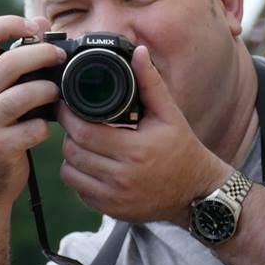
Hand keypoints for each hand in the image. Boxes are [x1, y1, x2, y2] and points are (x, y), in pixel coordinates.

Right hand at [0, 15, 62, 207]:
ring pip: (19, 96)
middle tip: (61, 57)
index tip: (34, 26)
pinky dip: (43, 127)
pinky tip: (46, 130)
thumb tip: (43, 26)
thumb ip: (15, 67)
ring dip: (46, 91)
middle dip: (41, 54)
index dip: (8, 23)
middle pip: (7, 63)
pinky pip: (30, 129)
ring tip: (57, 95)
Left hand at [58, 45, 229, 225]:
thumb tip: (138, 52)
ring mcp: (116, 198)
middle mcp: (123, 177)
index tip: (68, 106)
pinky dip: (80, 177)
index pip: (83, 132)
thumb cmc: (183, 150)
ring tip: (85, 144)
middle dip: (69, 134)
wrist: (197, 193)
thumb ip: (150, 83)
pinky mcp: (112, 211)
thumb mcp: (170, 114)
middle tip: (76, 123)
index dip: (69, 116)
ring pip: (71, 173)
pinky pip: (80, 192)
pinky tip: (93, 165)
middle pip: (73, 151)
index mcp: (135, 150)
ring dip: (72, 156)